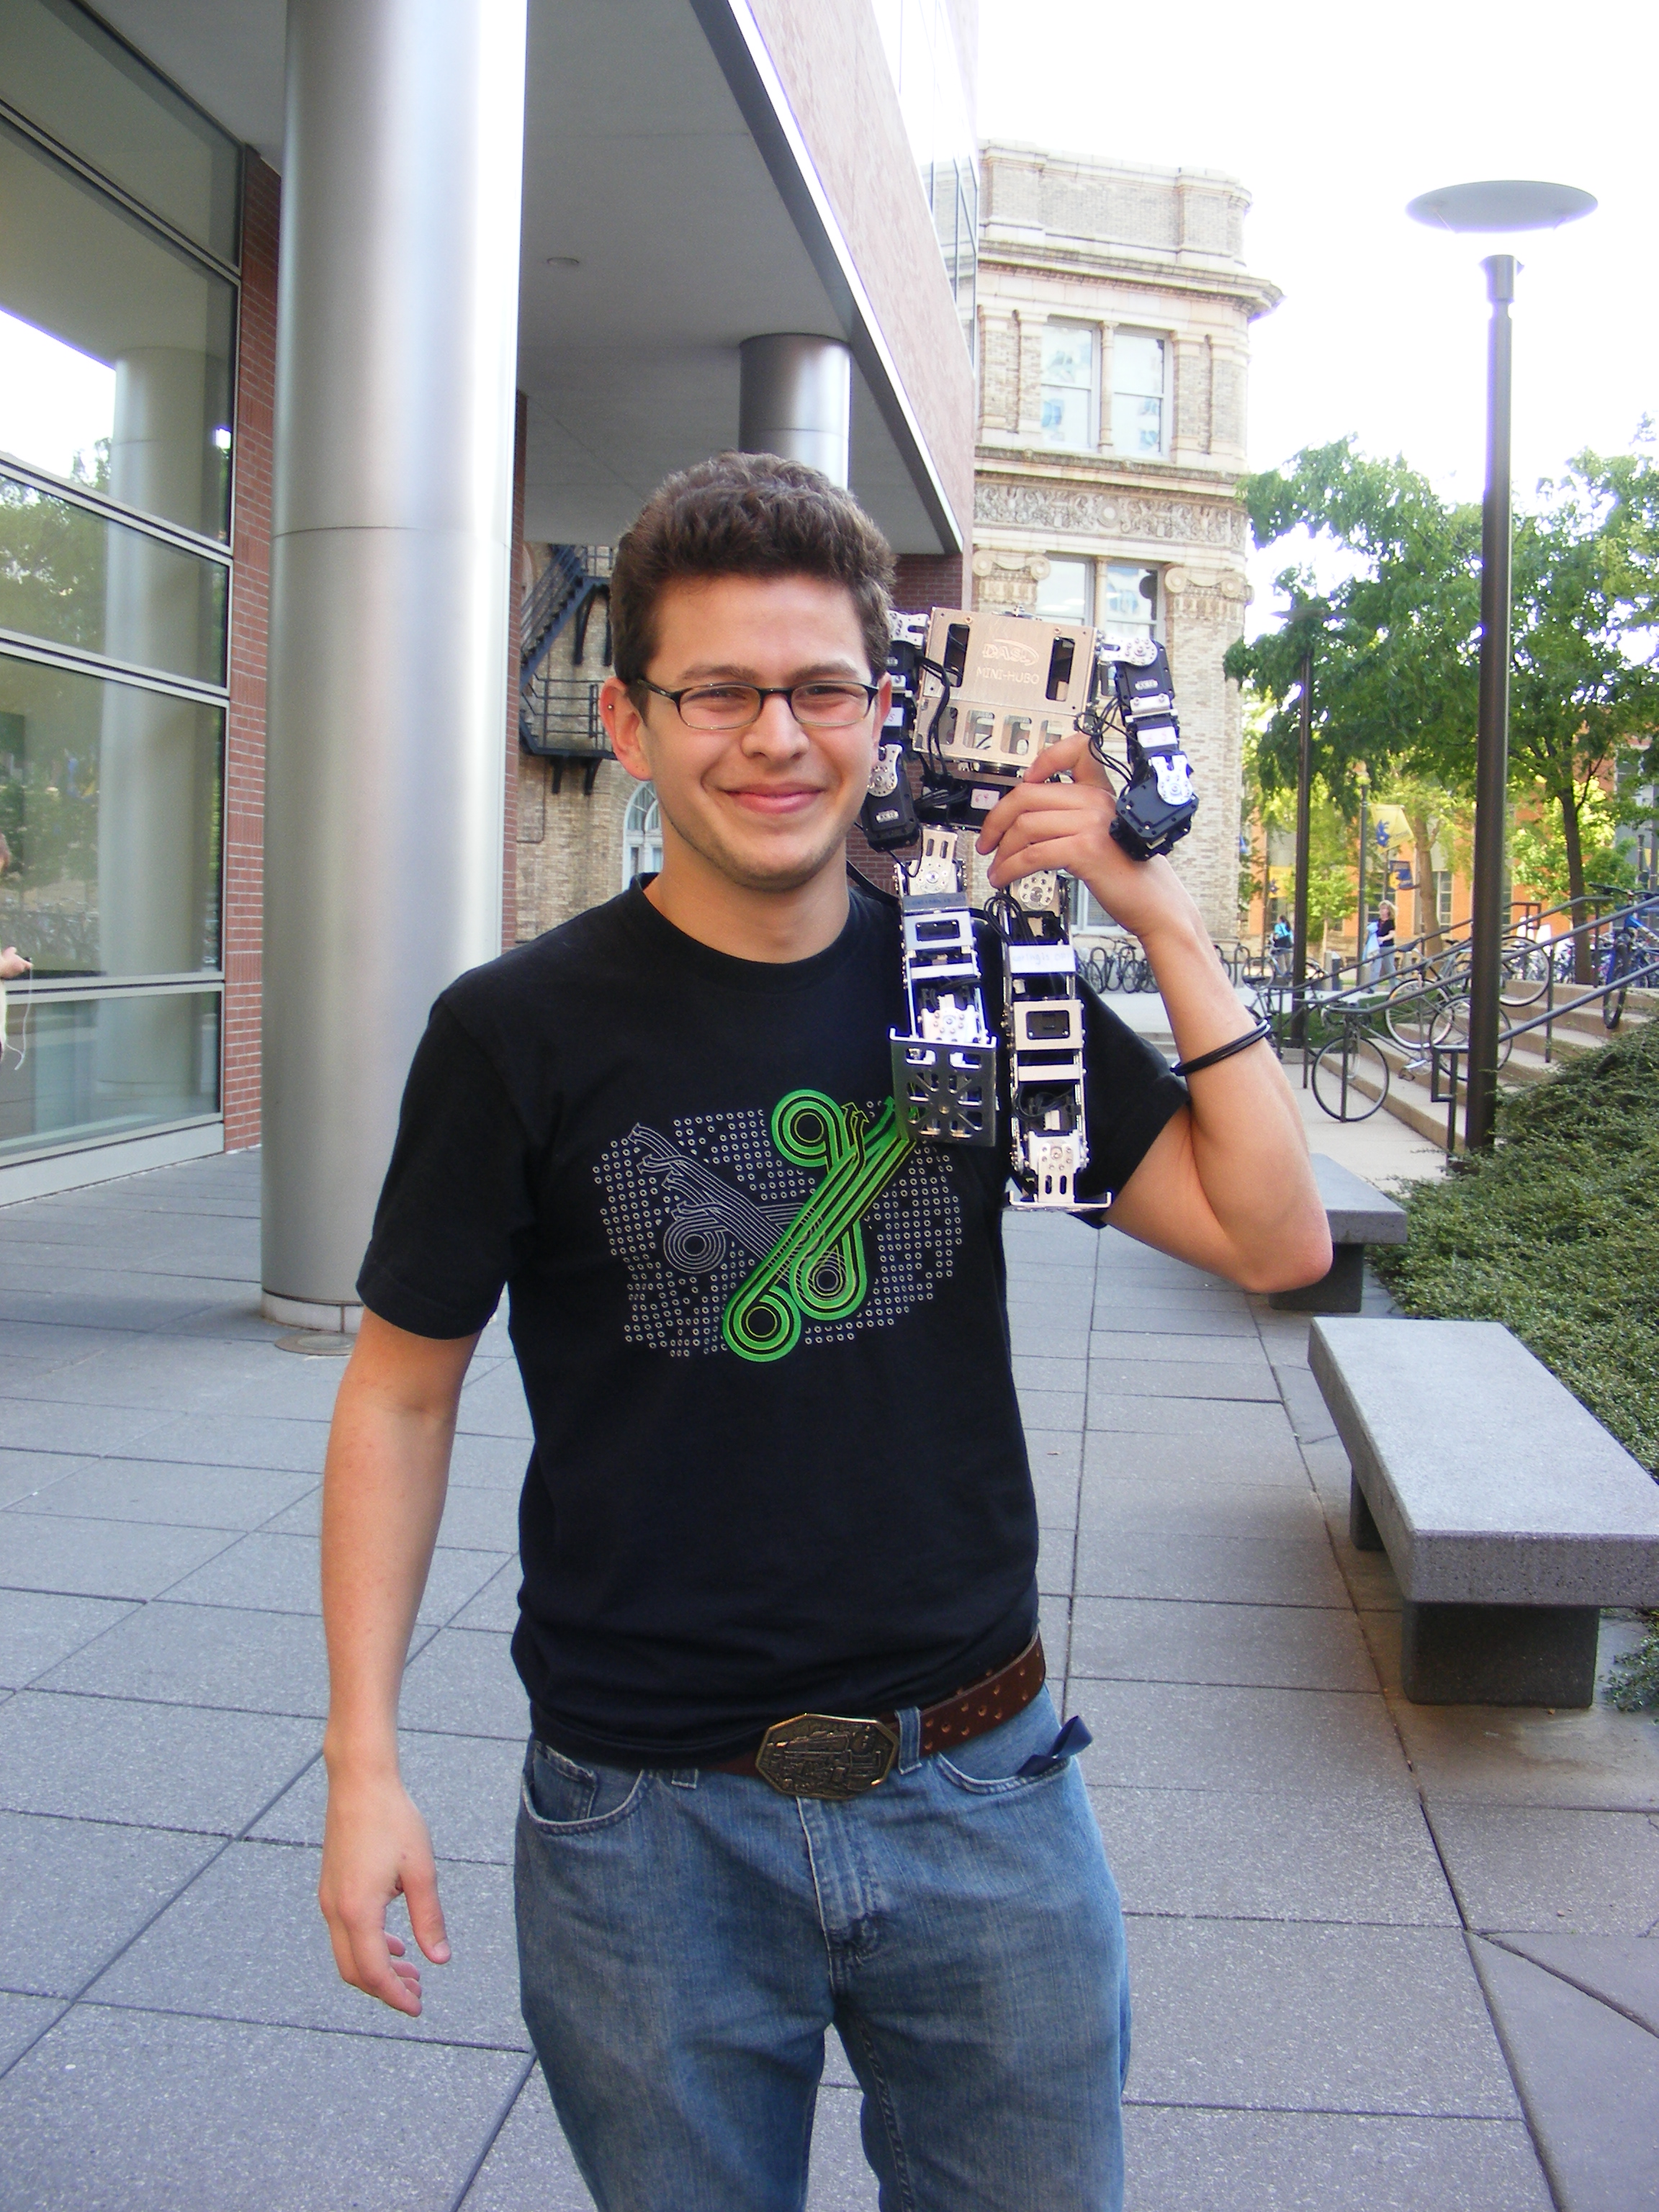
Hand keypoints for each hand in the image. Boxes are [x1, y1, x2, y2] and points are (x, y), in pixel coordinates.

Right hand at [0, 947, 28, 980]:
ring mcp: (14, 974)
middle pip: (22, 968)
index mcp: (23, 964)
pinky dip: (8, 971)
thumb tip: (14, 950)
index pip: (29, 965)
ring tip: (8, 963)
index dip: (28, 963)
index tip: (26, 962)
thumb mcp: (10, 950)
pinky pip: (10, 973)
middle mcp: (20, 970)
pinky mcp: (8, 977)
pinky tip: (4, 967)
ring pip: (15, 971)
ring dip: (13, 968)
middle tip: (14, 961)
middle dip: (19, 965)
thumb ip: (14, 950)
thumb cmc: (6, 958)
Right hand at [318, 1764, 449, 2015]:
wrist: (359, 1782)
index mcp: (358, 1911)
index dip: (395, 1996)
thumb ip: (428, 1918)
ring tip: (411, 1972)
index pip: (374, 1972)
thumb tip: (439, 1959)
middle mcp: (336, 1910)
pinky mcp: (330, 1888)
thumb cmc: (392, 1820)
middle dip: (385, 1989)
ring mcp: (329, 1899)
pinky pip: (344, 1933)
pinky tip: (395, 1943)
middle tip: (417, 1994)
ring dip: (377, 1968)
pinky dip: (368, 1947)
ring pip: (347, 1953)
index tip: (417, 2008)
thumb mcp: (420, 1870)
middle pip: (355, 1971)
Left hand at [974, 731, 1189, 942]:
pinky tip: (1005, 878)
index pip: (1076, 750)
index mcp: (1103, 792)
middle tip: (987, 839)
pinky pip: (1032, 854)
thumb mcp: (1105, 835)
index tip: (1025, 779)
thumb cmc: (1132, 874)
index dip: (1044, 759)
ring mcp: (1092, 823)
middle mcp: (1097, 801)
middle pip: (1029, 794)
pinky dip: (1010, 868)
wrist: (1156, 903)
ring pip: (1025, 826)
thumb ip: (1075, 819)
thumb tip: (1027, 823)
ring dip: (1002, 850)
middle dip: (997, 819)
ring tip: (996, 867)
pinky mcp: (1085, 849)